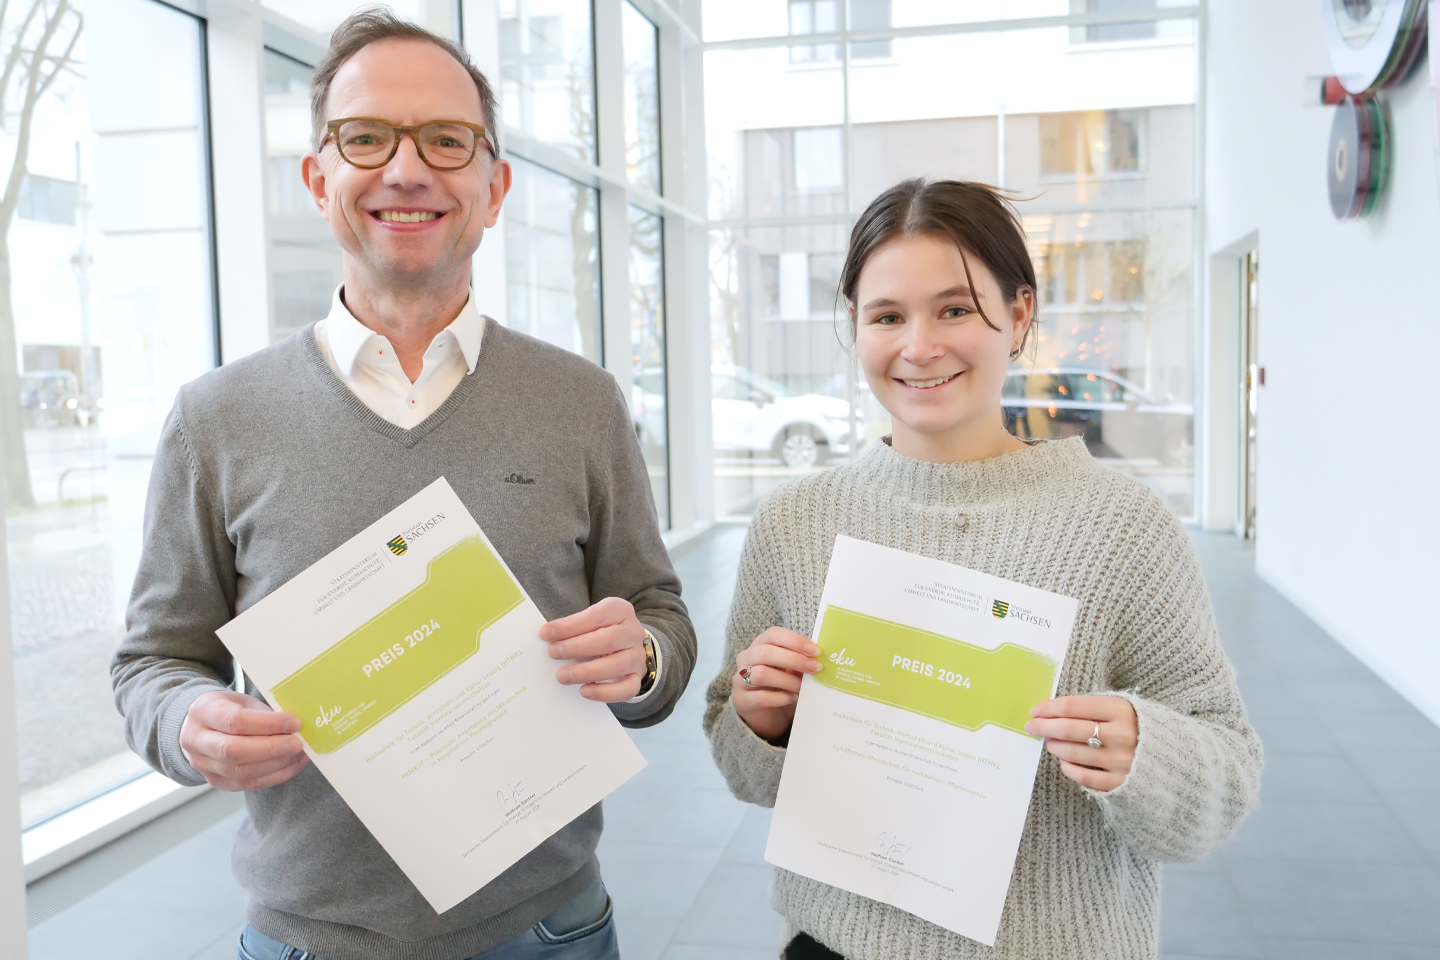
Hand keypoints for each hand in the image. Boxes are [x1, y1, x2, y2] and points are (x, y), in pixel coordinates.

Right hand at [179, 690, 307, 790]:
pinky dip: (273, 777)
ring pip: (240, 772)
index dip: (268, 724)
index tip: (294, 723)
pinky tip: (292, 765)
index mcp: (203, 711)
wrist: (203, 726)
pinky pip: (245, 785)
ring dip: (275, 765)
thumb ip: (264, 713)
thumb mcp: (243, 701)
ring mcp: (202, 764)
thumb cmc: (229, 709)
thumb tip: (295, 727)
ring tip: (298, 754)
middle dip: (271, 749)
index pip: (235, 721)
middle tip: (297, 743)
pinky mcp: (214, 781)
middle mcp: (196, 740)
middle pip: (234, 751)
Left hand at [540, 596, 647, 701]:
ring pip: (616, 665)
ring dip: (586, 672)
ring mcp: (637, 656)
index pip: (597, 616)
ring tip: (563, 676)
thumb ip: (574, 627)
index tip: (546, 633)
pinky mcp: (637, 677)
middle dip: (576, 647)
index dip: (570, 625)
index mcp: (621, 611)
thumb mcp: (591, 620)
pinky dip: (604, 692)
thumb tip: (548, 637)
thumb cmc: (601, 631)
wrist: (627, 645)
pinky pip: (626, 689)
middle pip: (608, 640)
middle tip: (553, 653)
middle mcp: (633, 632)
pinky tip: (584, 691)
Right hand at [732, 627, 820, 742]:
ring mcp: (740, 680)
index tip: (815, 651)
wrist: (766, 715)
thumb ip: (800, 661)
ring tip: (800, 687)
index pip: (773, 634)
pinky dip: (780, 698)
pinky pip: (760, 697)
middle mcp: (746, 659)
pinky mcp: (741, 701)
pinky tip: (791, 698)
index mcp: (759, 645)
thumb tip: (818, 658)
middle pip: (765, 652)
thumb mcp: (791, 670)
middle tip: (814, 668)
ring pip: (760, 674)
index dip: (795, 640)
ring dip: (786, 680)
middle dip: (794, 659)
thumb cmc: (780, 686)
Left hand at [1025, 695, 1137, 791]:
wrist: (1175, 759)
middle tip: (1031, 726)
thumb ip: (1093, 707)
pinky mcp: (1120, 783)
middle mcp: (1121, 735)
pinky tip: (1065, 761)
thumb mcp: (1124, 708)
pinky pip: (1083, 776)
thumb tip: (1053, 711)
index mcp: (1121, 710)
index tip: (1035, 711)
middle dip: (1044, 727)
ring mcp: (1120, 761)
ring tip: (1050, 743)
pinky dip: (1068, 767)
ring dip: (1054, 746)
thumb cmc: (1141, 728)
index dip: (1049, 708)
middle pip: (1068, 729)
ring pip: (1072, 752)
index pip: (1073, 706)